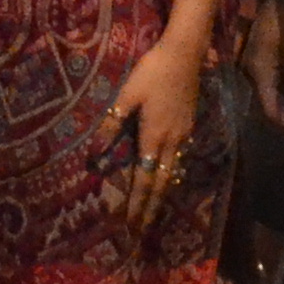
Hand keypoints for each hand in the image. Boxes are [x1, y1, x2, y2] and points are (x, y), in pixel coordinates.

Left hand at [99, 36, 209, 228]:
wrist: (185, 53)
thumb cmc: (152, 71)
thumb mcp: (126, 95)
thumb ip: (111, 124)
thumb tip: (94, 152)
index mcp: (153, 136)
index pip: (144, 178)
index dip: (138, 202)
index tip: (131, 223)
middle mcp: (171, 141)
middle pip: (162, 182)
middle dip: (152, 208)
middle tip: (142, 230)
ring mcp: (183, 134)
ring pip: (173, 173)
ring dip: (163, 195)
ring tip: (154, 213)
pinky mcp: (189, 126)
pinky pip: (179, 159)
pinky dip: (171, 176)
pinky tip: (167, 179)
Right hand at [240, 0, 283, 130]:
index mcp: (259, 71)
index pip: (269, 108)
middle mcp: (248, 70)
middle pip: (264, 101)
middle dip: (283, 111)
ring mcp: (248, 62)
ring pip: (263, 90)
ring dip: (280, 99)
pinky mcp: (252, 55)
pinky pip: (263, 78)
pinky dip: (276, 86)